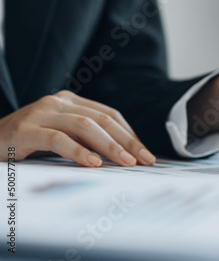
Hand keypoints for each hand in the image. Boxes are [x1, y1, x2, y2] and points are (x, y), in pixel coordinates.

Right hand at [0, 90, 155, 166]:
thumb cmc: (29, 143)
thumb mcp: (62, 137)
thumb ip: (86, 140)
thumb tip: (124, 156)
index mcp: (71, 101)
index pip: (109, 115)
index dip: (130, 134)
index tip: (146, 153)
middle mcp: (58, 102)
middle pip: (102, 120)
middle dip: (127, 141)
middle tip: (144, 160)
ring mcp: (41, 113)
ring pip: (84, 126)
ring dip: (109, 146)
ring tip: (126, 163)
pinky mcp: (25, 129)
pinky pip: (58, 139)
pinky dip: (78, 151)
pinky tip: (93, 163)